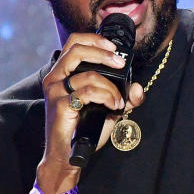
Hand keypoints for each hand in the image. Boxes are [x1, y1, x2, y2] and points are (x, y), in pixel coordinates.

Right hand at [38, 32, 144, 193]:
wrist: (68, 155)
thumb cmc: (83, 129)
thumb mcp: (108, 109)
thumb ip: (125, 97)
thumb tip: (138, 88)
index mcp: (62, 73)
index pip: (74, 42)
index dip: (95, 39)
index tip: (115, 48)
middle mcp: (55, 78)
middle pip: (77, 50)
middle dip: (103, 53)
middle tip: (120, 64)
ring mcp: (56, 91)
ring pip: (88, 75)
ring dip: (111, 87)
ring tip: (119, 102)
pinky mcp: (60, 105)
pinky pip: (88, 92)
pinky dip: (106, 97)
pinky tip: (113, 107)